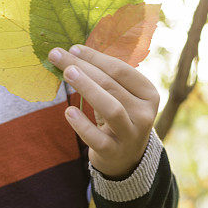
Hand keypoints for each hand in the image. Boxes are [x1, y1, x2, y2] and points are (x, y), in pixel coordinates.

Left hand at [47, 43, 159, 179]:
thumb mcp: (120, 96)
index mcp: (148, 93)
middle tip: (59, 55)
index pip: (120, 69)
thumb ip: (104, 77)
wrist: (126, 159)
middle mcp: (145, 113)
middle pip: (112, 84)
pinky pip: (97, 138)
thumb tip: (72, 52)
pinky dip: (82, 125)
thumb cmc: (119, 117)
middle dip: (83, 67)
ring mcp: (131, 135)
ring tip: (67, 73)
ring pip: (111, 108)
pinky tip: (68, 112)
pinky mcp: (115, 153)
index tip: (73, 48)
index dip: (96, 57)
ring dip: (87, 88)